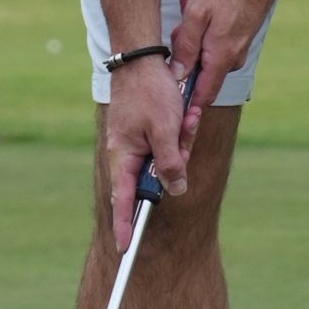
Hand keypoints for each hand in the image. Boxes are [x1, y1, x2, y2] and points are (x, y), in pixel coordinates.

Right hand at [102, 57, 185, 252]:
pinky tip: (186, 114)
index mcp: (122, 157)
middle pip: (156, 179)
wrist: (142, 60)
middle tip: (184, 130)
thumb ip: (170, 162)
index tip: (125, 249)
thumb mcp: (165, 129)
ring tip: (186, 115)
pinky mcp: (148, 136)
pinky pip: (170, 146)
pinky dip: (182, 132)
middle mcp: (126, 156)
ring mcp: (137, 146)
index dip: (125, 225)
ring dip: (183, 141)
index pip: (124, 200)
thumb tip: (175, 190)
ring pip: (167, 161)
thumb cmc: (150, 92)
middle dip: (177, 163)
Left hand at [171, 0, 281, 123]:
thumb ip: (186, 47)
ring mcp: (237, 50)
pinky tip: (203, 4)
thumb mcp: (196, 13)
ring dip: (193, 33)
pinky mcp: (238, 39)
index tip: (168, 99)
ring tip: (192, 5)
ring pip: (204, 53)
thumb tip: (178, 75)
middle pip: (198, 71)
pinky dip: (203, 25)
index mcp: (221, 57)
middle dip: (184, 51)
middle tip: (181, 22)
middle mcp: (232, 59)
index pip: (201, 96)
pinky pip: (213, 41)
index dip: (184, 102)